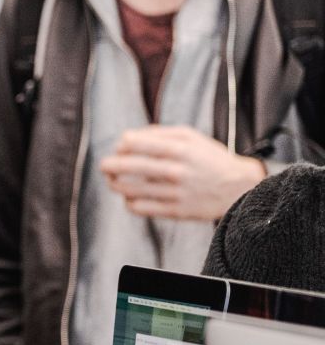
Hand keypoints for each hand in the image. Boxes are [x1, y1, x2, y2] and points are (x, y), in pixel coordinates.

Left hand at [99, 126, 264, 222]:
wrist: (240, 187)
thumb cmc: (210, 158)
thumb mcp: (191, 137)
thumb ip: (159, 133)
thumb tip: (126, 138)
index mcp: (179, 149)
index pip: (133, 144)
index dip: (120, 145)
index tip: (120, 148)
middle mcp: (176, 170)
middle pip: (127, 166)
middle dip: (109, 166)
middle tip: (105, 166)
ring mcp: (175, 192)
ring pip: (129, 189)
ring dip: (115, 184)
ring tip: (113, 181)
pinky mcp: (175, 211)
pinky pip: (140, 208)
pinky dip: (129, 202)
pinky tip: (130, 198)